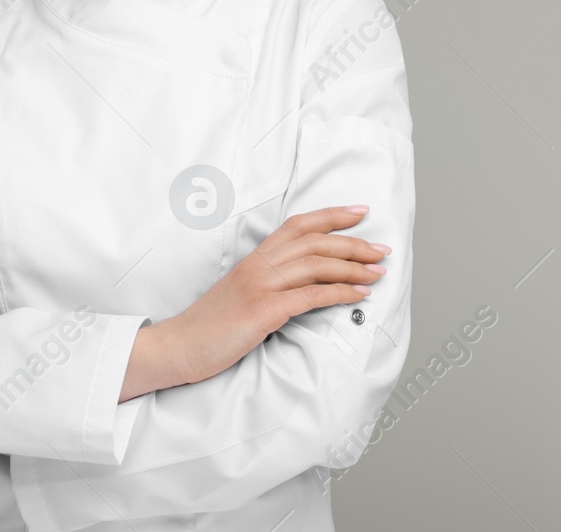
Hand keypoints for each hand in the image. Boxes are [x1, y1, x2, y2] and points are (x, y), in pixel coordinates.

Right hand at [122, 205, 388, 398]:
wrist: (178, 347)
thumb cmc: (210, 326)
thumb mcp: (239, 294)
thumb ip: (267, 282)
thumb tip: (302, 283)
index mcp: (254, 259)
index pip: (298, 225)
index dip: (332, 215)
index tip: (360, 212)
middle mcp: (259, 266)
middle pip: (315, 242)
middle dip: (354, 243)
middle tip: (382, 249)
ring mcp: (260, 286)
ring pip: (317, 264)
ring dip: (353, 267)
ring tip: (378, 272)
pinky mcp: (263, 310)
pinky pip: (310, 295)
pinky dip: (340, 292)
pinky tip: (358, 295)